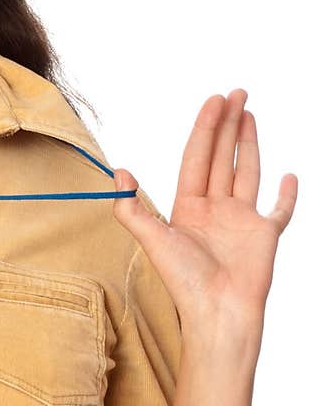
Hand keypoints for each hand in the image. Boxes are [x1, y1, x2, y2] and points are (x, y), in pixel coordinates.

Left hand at [111, 89, 297, 334]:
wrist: (218, 312)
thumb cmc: (185, 282)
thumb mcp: (152, 241)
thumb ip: (131, 208)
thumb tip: (117, 173)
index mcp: (188, 208)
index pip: (197, 158)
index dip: (205, 128)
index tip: (213, 101)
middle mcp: (215, 210)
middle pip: (221, 158)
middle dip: (227, 125)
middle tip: (236, 93)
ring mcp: (241, 221)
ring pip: (246, 173)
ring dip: (248, 144)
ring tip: (249, 114)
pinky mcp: (265, 236)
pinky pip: (279, 210)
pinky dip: (286, 195)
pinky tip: (289, 176)